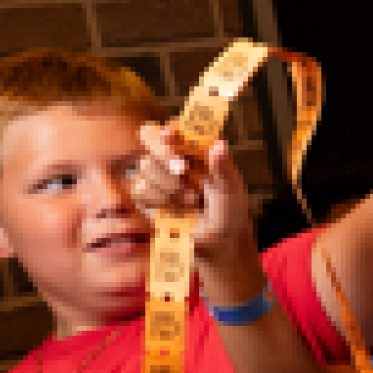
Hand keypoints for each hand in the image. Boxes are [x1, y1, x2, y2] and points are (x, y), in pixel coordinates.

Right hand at [133, 120, 254, 267]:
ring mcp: (156, 176)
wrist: (218, 243)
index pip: (174, 129)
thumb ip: (224, 169)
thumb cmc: (228, 212)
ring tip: (192, 200)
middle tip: (182, 170)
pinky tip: (177, 209)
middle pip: (150, 139)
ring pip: (146, 167)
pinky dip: (160, 200)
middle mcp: (172, 158)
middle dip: (165, 155)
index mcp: (194, 149)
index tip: (170, 134)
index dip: (168, 128)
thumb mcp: (231, 191)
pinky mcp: (146, 197)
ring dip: (169, 185)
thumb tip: (219, 144)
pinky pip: (140, 190)